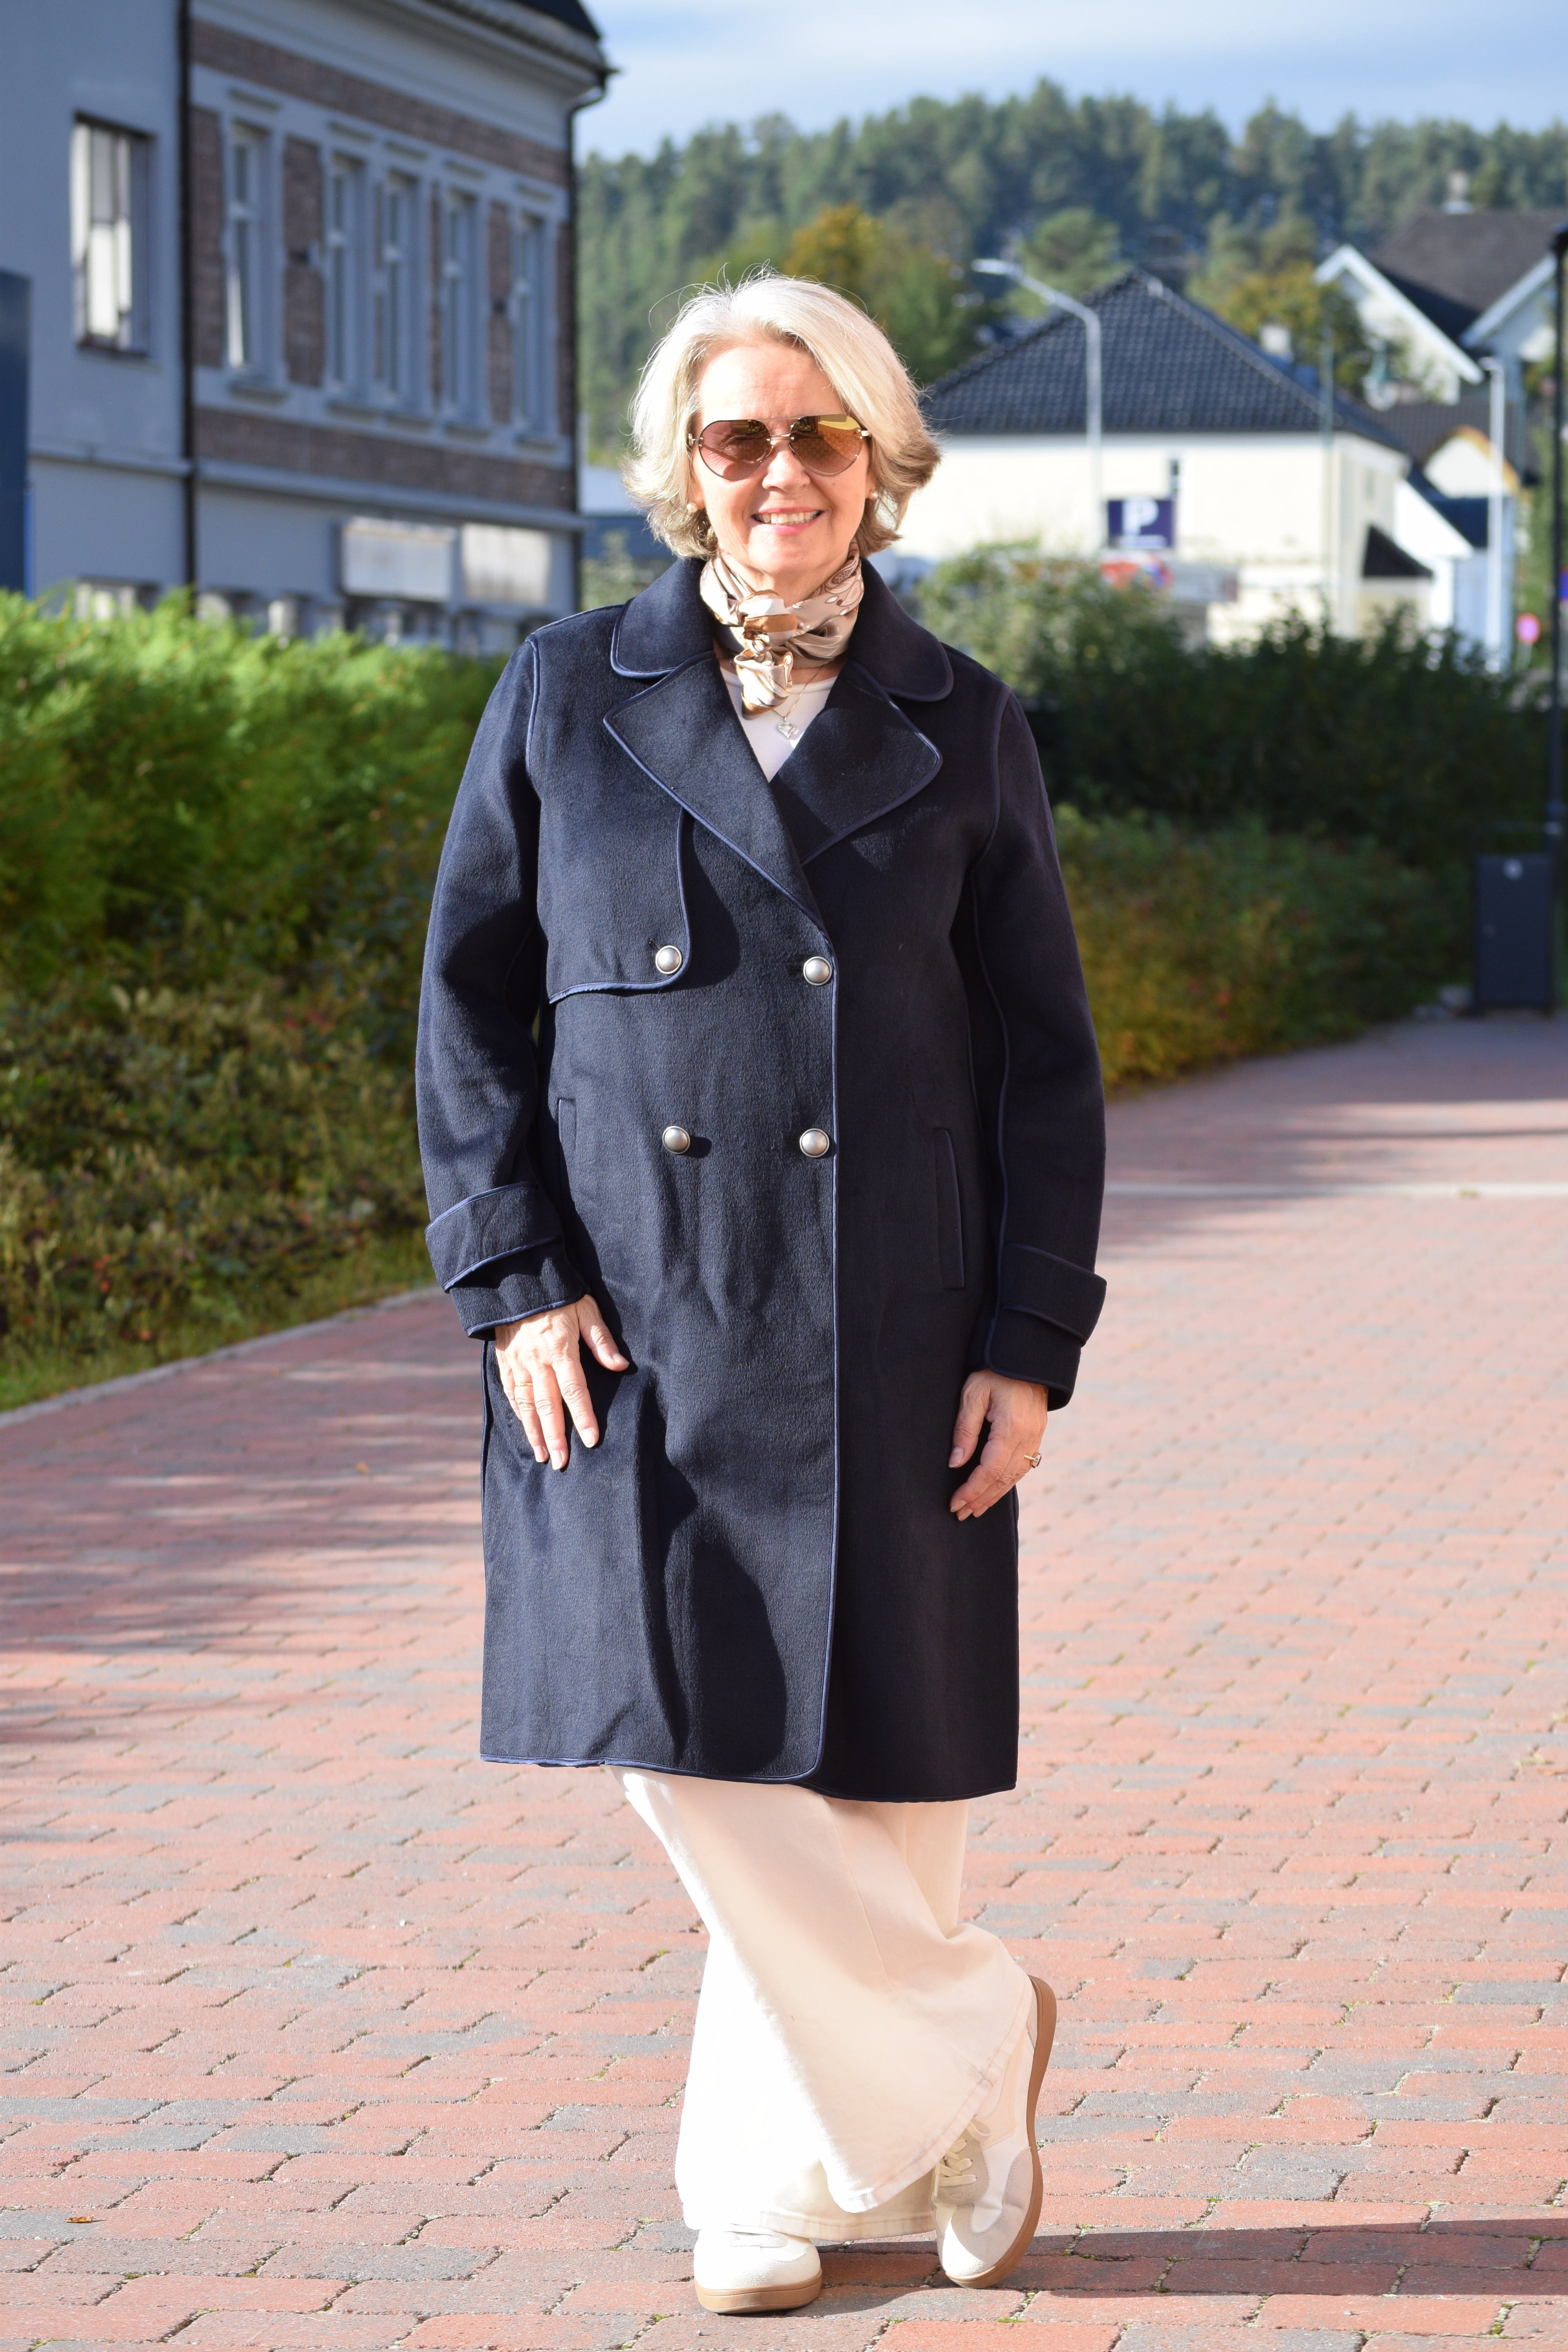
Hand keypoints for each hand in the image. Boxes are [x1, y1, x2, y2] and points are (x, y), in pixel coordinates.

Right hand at [492, 1295, 628, 1467]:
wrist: (515, 1278)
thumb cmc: (557, 1293)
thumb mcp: (585, 1308)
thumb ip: (601, 1339)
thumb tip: (621, 1365)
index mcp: (560, 1348)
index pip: (575, 1390)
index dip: (584, 1417)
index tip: (591, 1441)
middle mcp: (537, 1360)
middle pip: (548, 1405)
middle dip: (556, 1436)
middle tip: (562, 1463)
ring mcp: (517, 1362)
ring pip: (525, 1404)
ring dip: (534, 1432)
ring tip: (542, 1456)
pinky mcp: (504, 1360)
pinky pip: (510, 1392)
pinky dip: (517, 1413)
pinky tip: (525, 1429)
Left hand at [948, 1370, 1047, 1520]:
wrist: (1025, 1355)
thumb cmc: (994, 1370)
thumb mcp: (972, 1394)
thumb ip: (964, 1430)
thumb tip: (956, 1464)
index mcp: (1011, 1428)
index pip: (989, 1470)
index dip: (972, 1490)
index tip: (955, 1503)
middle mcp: (1028, 1437)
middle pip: (1004, 1478)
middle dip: (981, 1498)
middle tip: (961, 1513)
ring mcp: (1036, 1436)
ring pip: (1016, 1475)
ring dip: (995, 1494)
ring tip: (976, 1508)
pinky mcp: (1037, 1434)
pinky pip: (1024, 1466)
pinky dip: (1008, 1481)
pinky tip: (995, 1489)